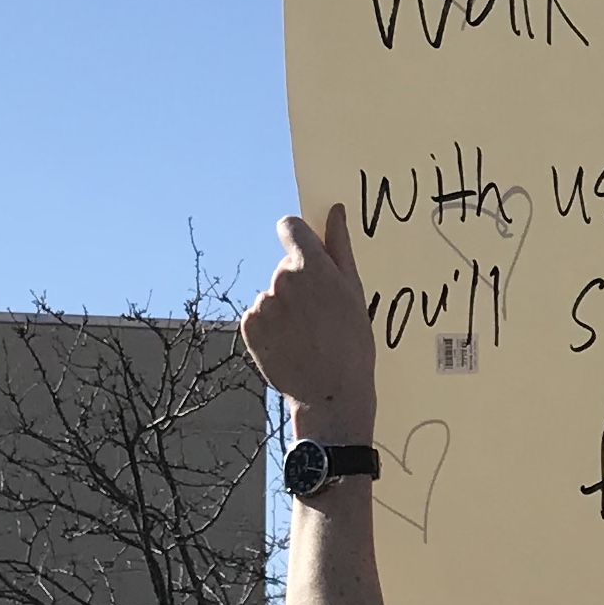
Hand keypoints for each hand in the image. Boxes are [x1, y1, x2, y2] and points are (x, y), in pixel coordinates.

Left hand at [240, 208, 376, 441]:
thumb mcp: (354, 292)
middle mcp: (281, 280)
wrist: (330, 393)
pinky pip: (260, 314)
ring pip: (273, 293)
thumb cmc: (352, 342)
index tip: (307, 252)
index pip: (290, 227)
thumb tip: (335, 211)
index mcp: (310, 265)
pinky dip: (272, 325)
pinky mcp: (249, 326)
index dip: (298, 237)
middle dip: (300, 280)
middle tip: (321, 313)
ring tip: (307, 333)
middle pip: (285, 265)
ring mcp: (262, 304)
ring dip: (286, 306)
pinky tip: (292, 343)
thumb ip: (339, 247)